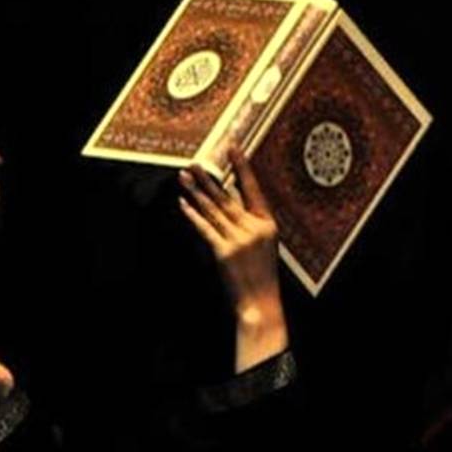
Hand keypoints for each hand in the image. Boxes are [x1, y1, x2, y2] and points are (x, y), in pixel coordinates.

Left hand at [178, 146, 287, 371]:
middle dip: (209, 178)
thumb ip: (250, 225)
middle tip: (195, 162)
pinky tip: (183, 203)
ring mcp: (238, 239)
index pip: (253, 189)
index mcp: (268, 223)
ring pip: (213, 210)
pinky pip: (204, 228)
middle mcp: (253, 228)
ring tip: (185, 177)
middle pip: (227, 197)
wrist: (260, 302)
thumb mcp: (265, 245)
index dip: (241, 168)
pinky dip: (192, 214)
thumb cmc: (261, 275)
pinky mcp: (223, 251)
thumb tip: (226, 204)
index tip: (232, 149)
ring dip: (196, 192)